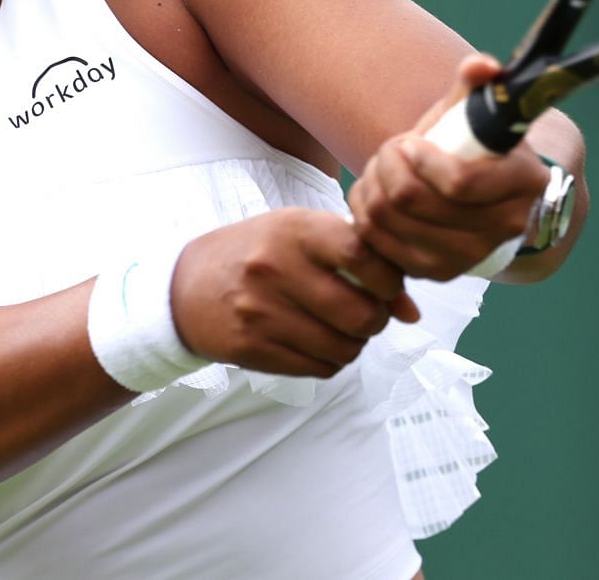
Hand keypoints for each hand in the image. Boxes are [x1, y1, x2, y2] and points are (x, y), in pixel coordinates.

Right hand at [169, 208, 420, 378]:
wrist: (187, 286)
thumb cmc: (259, 252)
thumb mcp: (302, 235)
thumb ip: (359, 259)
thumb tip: (411, 311)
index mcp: (294, 230)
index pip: (363, 255)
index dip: (388, 277)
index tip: (385, 283)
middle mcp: (276, 269)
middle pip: (361, 313)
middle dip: (376, 319)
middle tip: (367, 312)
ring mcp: (261, 312)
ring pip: (344, 348)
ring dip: (354, 343)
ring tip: (340, 327)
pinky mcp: (252, 349)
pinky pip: (319, 369)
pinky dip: (330, 360)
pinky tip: (316, 341)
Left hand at [347, 54, 550, 280]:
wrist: (484, 194)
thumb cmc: (475, 145)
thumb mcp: (476, 111)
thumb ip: (478, 83)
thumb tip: (482, 66)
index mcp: (524, 183)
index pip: (460, 182)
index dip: (422, 159)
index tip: (409, 142)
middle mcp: (504, 228)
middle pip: (414, 201)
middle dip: (389, 166)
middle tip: (392, 149)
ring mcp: (470, 257)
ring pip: (389, 221)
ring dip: (372, 186)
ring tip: (382, 167)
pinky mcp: (437, 272)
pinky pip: (378, 244)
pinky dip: (365, 214)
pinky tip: (375, 194)